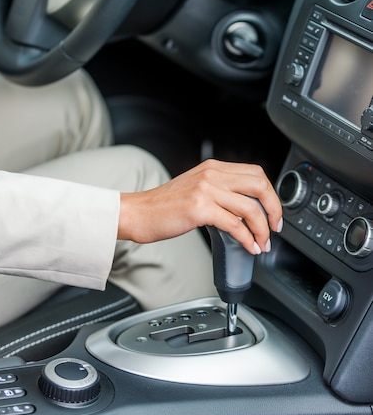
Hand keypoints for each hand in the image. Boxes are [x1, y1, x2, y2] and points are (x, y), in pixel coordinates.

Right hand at [118, 159, 282, 254]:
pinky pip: (235, 224)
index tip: (273, 212)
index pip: (256, 173)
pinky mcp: (199, 208)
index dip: (271, 194)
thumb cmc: (164, 205)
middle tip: (275, 228)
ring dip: (262, 230)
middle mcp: (212, 174)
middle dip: (274, 209)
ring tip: (262, 243)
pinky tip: (249, 246)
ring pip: (250, 208)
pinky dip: (247, 238)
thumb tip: (245, 207)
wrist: (138, 212)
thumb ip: (219, 190)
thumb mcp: (196, 187)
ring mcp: (206, 190)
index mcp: (213, 167)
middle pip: (259, 185)